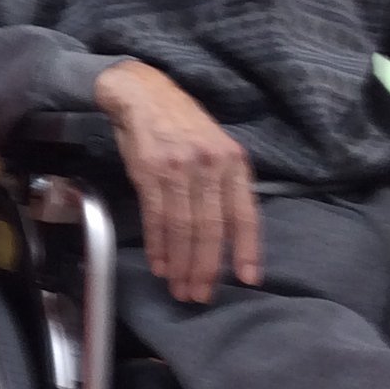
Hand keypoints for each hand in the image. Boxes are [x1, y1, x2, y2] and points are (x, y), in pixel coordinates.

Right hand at [93, 61, 261, 304]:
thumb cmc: (181, 124)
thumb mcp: (215, 146)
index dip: (247, 249)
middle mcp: (210, 165)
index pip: (244, 214)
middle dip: (207, 267)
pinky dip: (158, 245)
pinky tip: (160, 264)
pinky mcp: (150, 172)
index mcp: (233, 161)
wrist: (142, 93)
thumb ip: (223, 182)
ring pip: (184, 228)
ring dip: (181, 263)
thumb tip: (228, 230)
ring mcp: (179, 169)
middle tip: (201, 295)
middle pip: (211, 228)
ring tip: (179, 288)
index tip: (247, 280)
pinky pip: (156, 217)